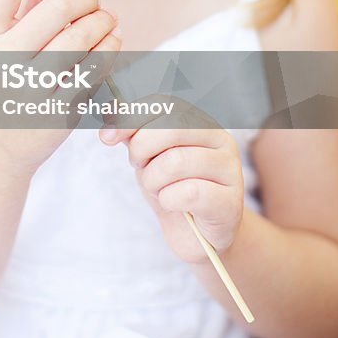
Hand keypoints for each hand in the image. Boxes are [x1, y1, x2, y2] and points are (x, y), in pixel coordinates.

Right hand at [0, 0, 120, 177]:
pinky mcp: (57, 113)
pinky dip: (109, 49)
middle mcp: (3, 62)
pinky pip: (94, 70)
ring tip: (109, 20)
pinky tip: (112, 43)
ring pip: (82, 39)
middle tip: (94, 1)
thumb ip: (21, 9)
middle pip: (57, 9)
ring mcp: (31, 90)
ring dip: (104, 22)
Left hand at [100, 118, 243, 263]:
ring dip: (153, 180)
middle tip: (140, 167)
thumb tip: (109, 111)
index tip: (106, 138)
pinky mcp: (230, 202)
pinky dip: (169, 200)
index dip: (130, 118)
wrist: (194, 234)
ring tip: (158, 189)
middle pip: (170, 128)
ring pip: (176, 161)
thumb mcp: (147, 155)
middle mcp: (222, 140)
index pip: (164, 103)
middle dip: (141, 151)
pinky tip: (173, 204)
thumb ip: (131, 131)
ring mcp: (231, 170)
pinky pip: (189, 193)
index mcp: (201, 121)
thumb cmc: (171, 187)